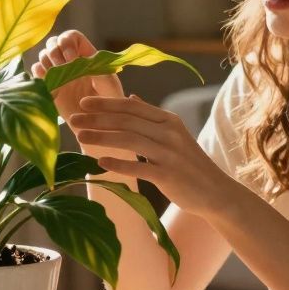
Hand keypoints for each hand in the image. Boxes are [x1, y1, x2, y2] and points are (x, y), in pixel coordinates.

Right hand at [31, 28, 123, 130]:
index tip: (73, 59)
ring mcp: (57, 71)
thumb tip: (87, 60)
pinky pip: (36, 72)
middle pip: (53, 42)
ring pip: (43, 55)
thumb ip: (100, 70)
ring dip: (47, 63)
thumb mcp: (110, 85)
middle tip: (62, 68)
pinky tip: (52, 88)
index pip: (71, 36)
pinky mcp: (49, 84)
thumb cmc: (110, 100)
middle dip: (55, 52)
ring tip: (59, 80)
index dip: (68, 43)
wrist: (99, 121)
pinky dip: (39, 76)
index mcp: (85, 54)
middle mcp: (69, 59)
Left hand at [67, 94, 232, 218]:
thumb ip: (151, 116)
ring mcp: (170, 153)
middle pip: (127, 121)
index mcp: (168, 120)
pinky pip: (139, 167)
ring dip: (102, 137)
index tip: (83, 102)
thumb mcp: (174, 134)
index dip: (106, 103)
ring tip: (80, 137)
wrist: (215, 191)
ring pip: (130, 140)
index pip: (131, 106)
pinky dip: (119, 164)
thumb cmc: (189, 163)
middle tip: (73, 118)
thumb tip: (131, 98)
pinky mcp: (169, 175)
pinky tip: (99, 163)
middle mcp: (169, 133)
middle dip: (97, 118)